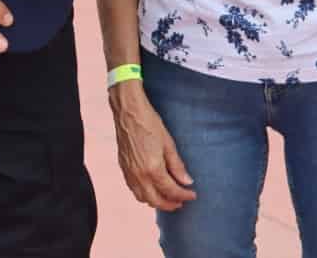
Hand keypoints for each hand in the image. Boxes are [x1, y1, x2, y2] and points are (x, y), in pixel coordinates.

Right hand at [109, 82, 195, 210]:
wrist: (128, 112)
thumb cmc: (149, 123)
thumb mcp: (168, 144)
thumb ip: (177, 166)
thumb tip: (187, 181)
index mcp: (152, 168)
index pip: (171, 191)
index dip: (184, 195)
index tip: (192, 195)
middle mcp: (139, 175)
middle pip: (156, 201)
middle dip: (170, 204)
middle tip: (182, 201)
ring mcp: (129, 172)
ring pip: (142, 198)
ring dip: (156, 201)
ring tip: (168, 197)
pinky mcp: (123, 168)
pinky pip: (134, 189)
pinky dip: (144, 194)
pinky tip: (152, 188)